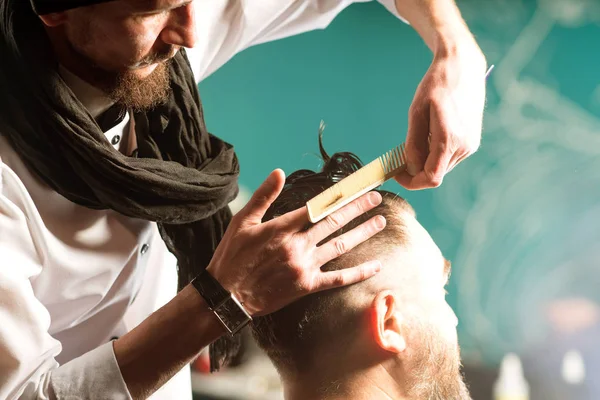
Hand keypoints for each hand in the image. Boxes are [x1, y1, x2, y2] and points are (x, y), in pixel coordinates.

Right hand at [206, 169, 385, 315]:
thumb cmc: (232, 256)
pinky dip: (358, 273)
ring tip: (380, 222)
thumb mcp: (242, 221)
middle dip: (357, 207)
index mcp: (283, 227)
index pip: (318, 205)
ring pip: (340, 245)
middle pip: (334, 221)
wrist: (227, 296)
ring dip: (362, 233)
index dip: (339, 194)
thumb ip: (264, 196)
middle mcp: (298, 245)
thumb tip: (279, 172)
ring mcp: (305, 266)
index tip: (355, 185)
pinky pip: (338, 279)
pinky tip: (376, 266)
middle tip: (376, 197)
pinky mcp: (307, 286)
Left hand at [395, 44, 486, 189]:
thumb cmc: (436, 85)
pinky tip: (430, 136)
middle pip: (436, 174)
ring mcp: (471, 145)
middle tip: (400, 156)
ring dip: (426, 162)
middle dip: (416, 171)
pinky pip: (450, 158)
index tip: (397, 174)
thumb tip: (410, 167)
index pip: (431, 178)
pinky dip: (436, 154)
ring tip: (417, 139)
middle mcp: (464, 146)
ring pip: (442, 167)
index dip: (411, 182)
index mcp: (449, 139)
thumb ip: (413, 143)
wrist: (463, 68)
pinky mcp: (472, 142)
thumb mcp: (416, 112)